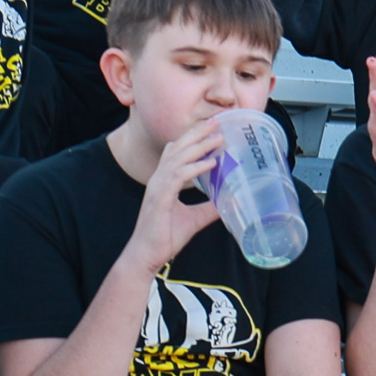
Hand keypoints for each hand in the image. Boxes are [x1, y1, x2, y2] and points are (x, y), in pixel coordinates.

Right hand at [124, 118, 224, 272]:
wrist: (146, 255)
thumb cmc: (164, 236)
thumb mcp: (194, 219)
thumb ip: (209, 208)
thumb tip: (229, 201)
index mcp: (164, 181)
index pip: (177, 152)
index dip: (193, 138)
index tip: (213, 128)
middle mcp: (159, 179)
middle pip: (178, 148)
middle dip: (197, 133)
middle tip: (217, 120)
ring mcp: (158, 188)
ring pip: (178, 158)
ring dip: (199, 146)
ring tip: (218, 137)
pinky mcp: (159, 198)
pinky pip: (178, 177)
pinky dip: (195, 168)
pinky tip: (211, 163)